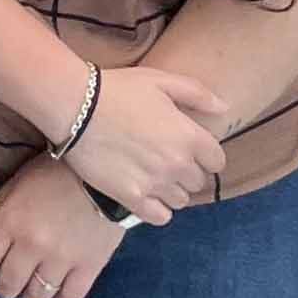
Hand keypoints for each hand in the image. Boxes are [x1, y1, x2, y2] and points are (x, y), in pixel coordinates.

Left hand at [0, 156, 124, 297]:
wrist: (103, 174)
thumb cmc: (54, 172)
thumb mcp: (17, 183)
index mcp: (9, 221)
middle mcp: (32, 244)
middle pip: (9, 282)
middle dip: (4, 288)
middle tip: (5, 288)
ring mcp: (61, 258)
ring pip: (38, 294)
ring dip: (30, 296)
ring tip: (30, 292)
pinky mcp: (89, 267)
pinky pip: (70, 297)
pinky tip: (57, 295)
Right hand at [60, 65, 226, 223]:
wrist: (73, 105)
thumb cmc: (117, 89)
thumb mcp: (159, 80)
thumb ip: (197, 94)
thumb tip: (224, 108)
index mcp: (190, 137)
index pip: (217, 162)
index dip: (203, 155)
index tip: (186, 148)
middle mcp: (178, 164)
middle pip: (197, 182)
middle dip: (185, 172)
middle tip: (162, 158)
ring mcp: (156, 183)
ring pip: (179, 200)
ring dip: (170, 190)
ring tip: (150, 175)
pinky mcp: (132, 197)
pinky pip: (160, 217)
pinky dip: (156, 208)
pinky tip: (144, 193)